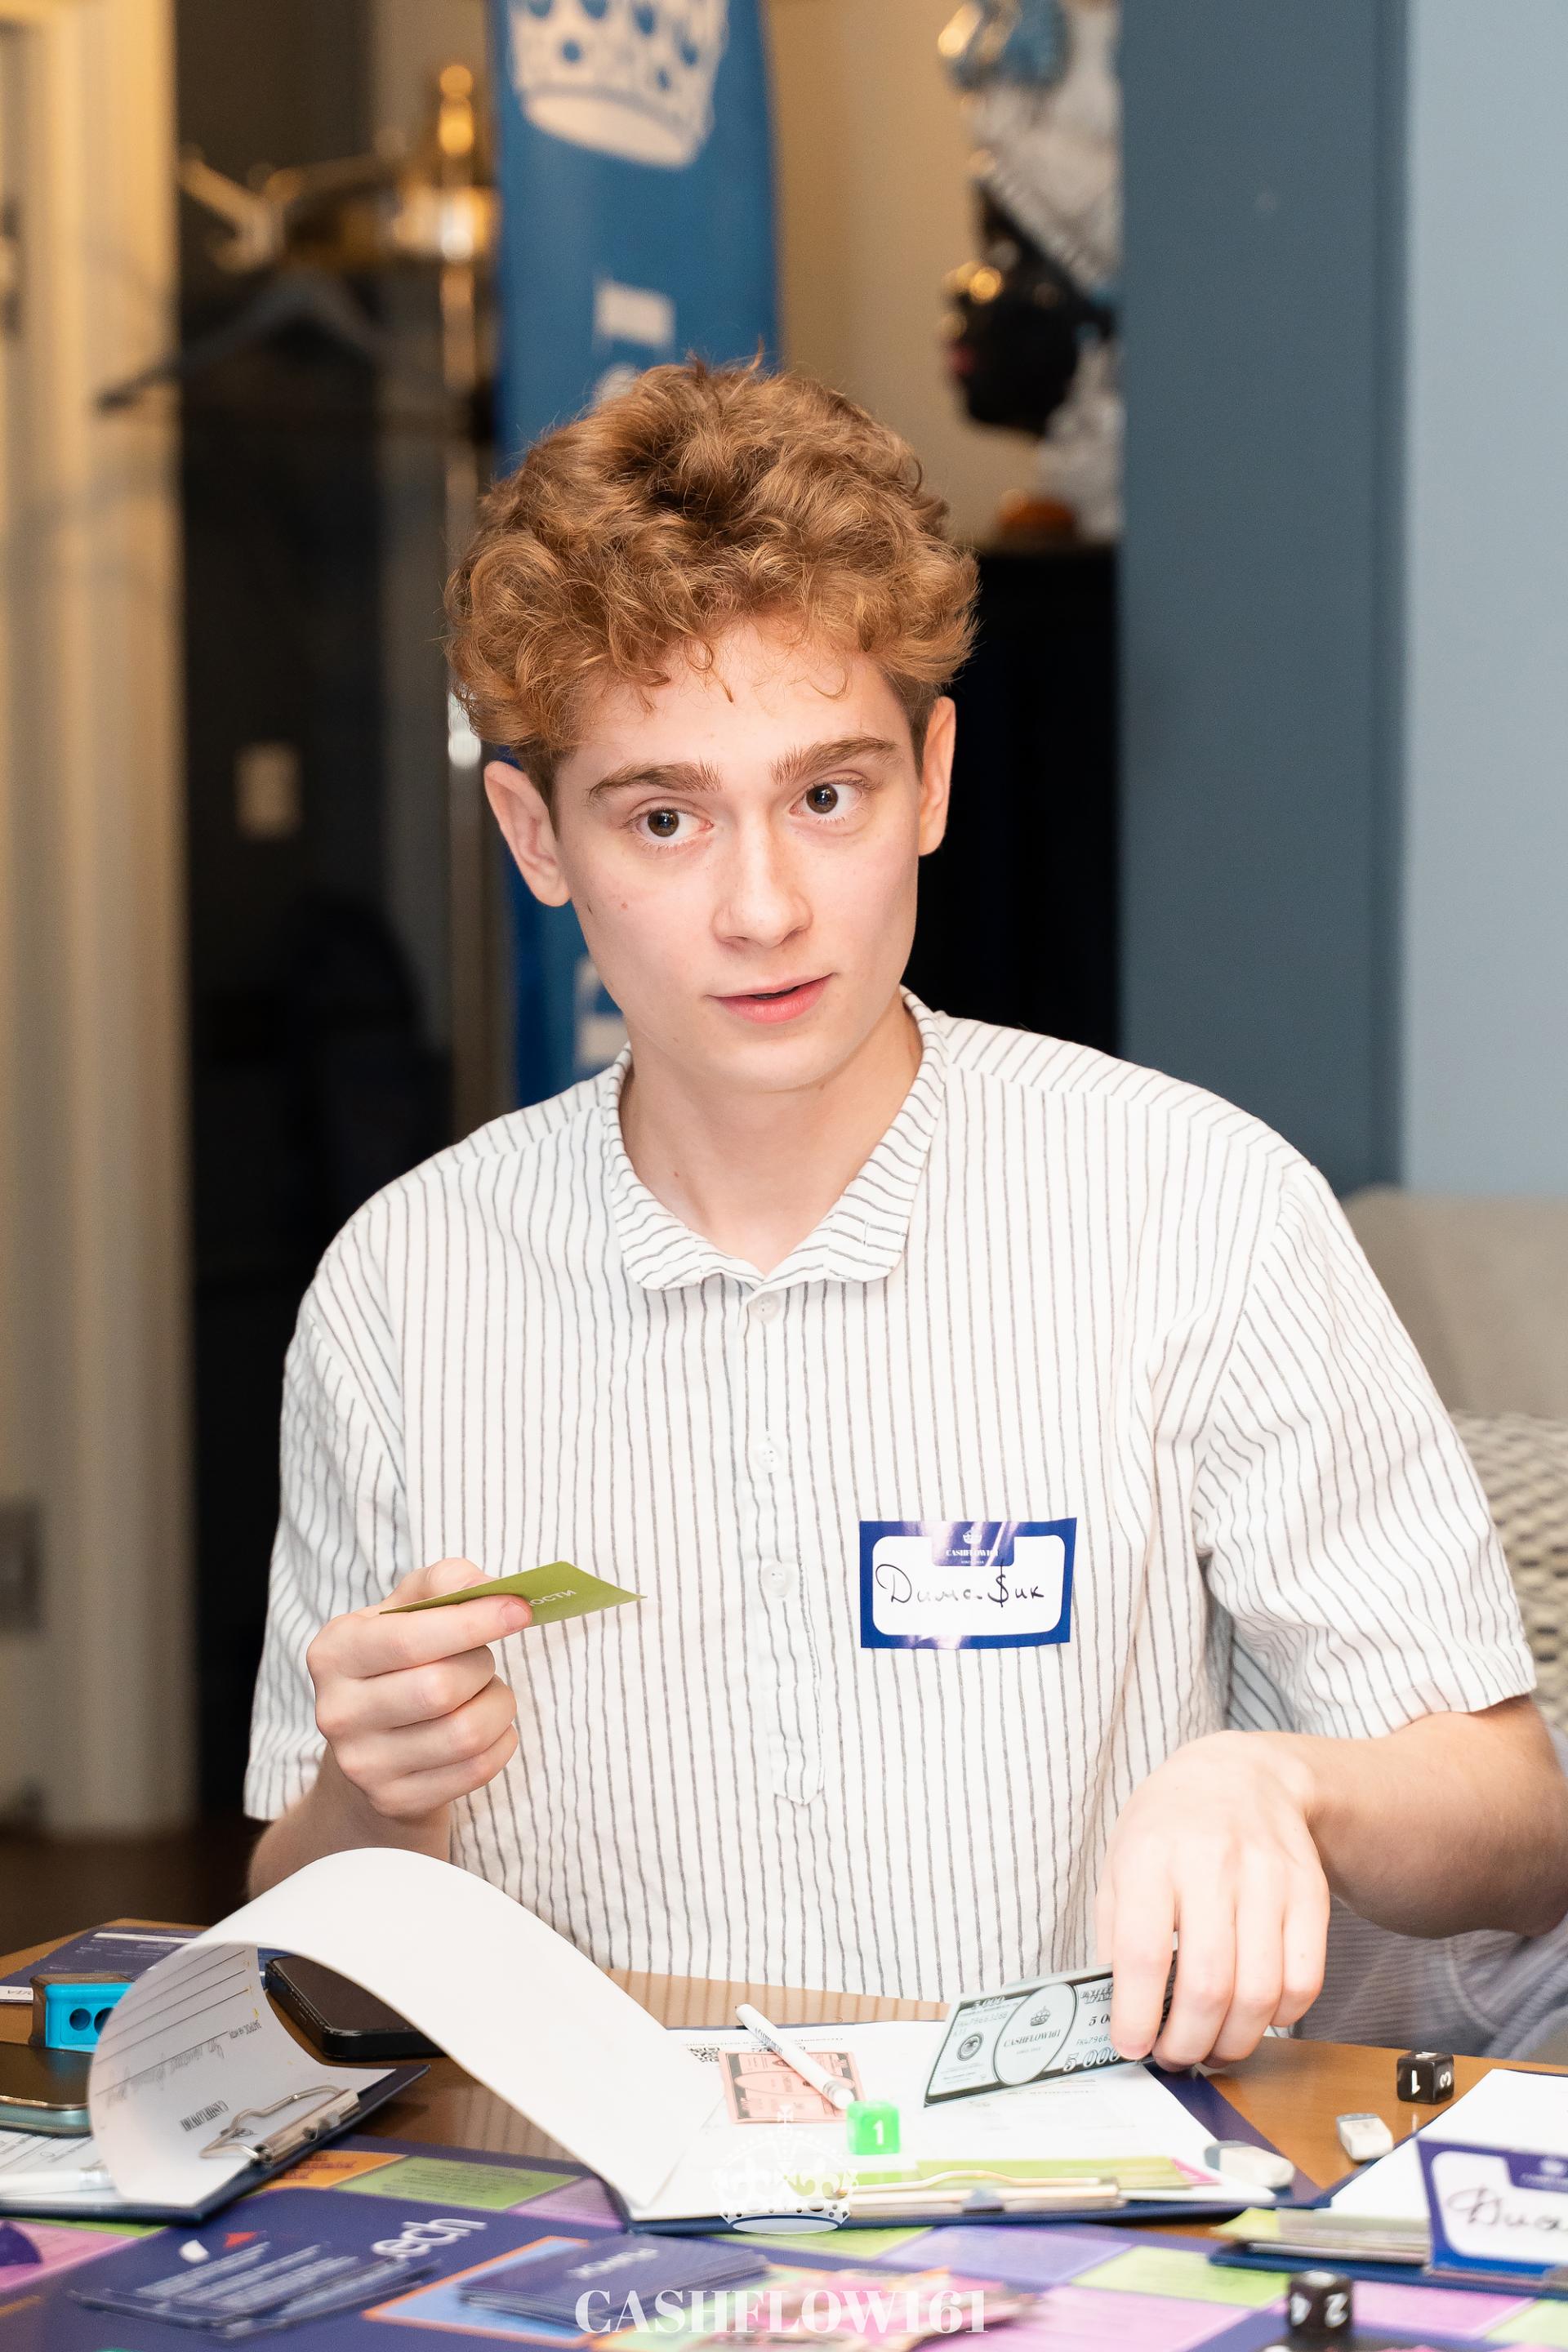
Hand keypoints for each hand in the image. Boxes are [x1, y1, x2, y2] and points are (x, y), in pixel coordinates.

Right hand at [305, 1557, 530, 1825]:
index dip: (472, 1622)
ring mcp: (363, 1764)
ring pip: (465, 1733)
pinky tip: (487, 1727)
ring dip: (498, 1705)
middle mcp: (337, 1712)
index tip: (519, 1609)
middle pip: (439, 1688)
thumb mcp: (407, 1607)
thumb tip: (491, 1590)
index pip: (408, 1639)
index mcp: (334, 1653)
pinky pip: (477, 1768)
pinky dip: (501, 1741)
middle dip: (481, 1665)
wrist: (370, 1745)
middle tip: (482, 1659)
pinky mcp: (395, 1800)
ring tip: (485, 1693)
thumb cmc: (398, 1660)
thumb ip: (446, 1582)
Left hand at [1095, 1730, 1329, 2068]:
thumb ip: (1113, 1935)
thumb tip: (1116, 2013)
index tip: (1131, 2046)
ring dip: (1234, 2041)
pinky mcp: (1309, 1894)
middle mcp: (1210, 1863)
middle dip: (1188, 2042)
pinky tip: (1255, 2014)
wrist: (1243, 1776)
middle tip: (1174, 2056)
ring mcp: (1267, 1877)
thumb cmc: (1169, 1828)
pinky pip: (1304, 1980)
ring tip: (1212, 2046)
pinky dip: (1280, 2017)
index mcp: (1150, 1855)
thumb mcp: (1118, 1863)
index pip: (1143, 1954)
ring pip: (1260, 1992)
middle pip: (1207, 1984)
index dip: (1136, 2017)